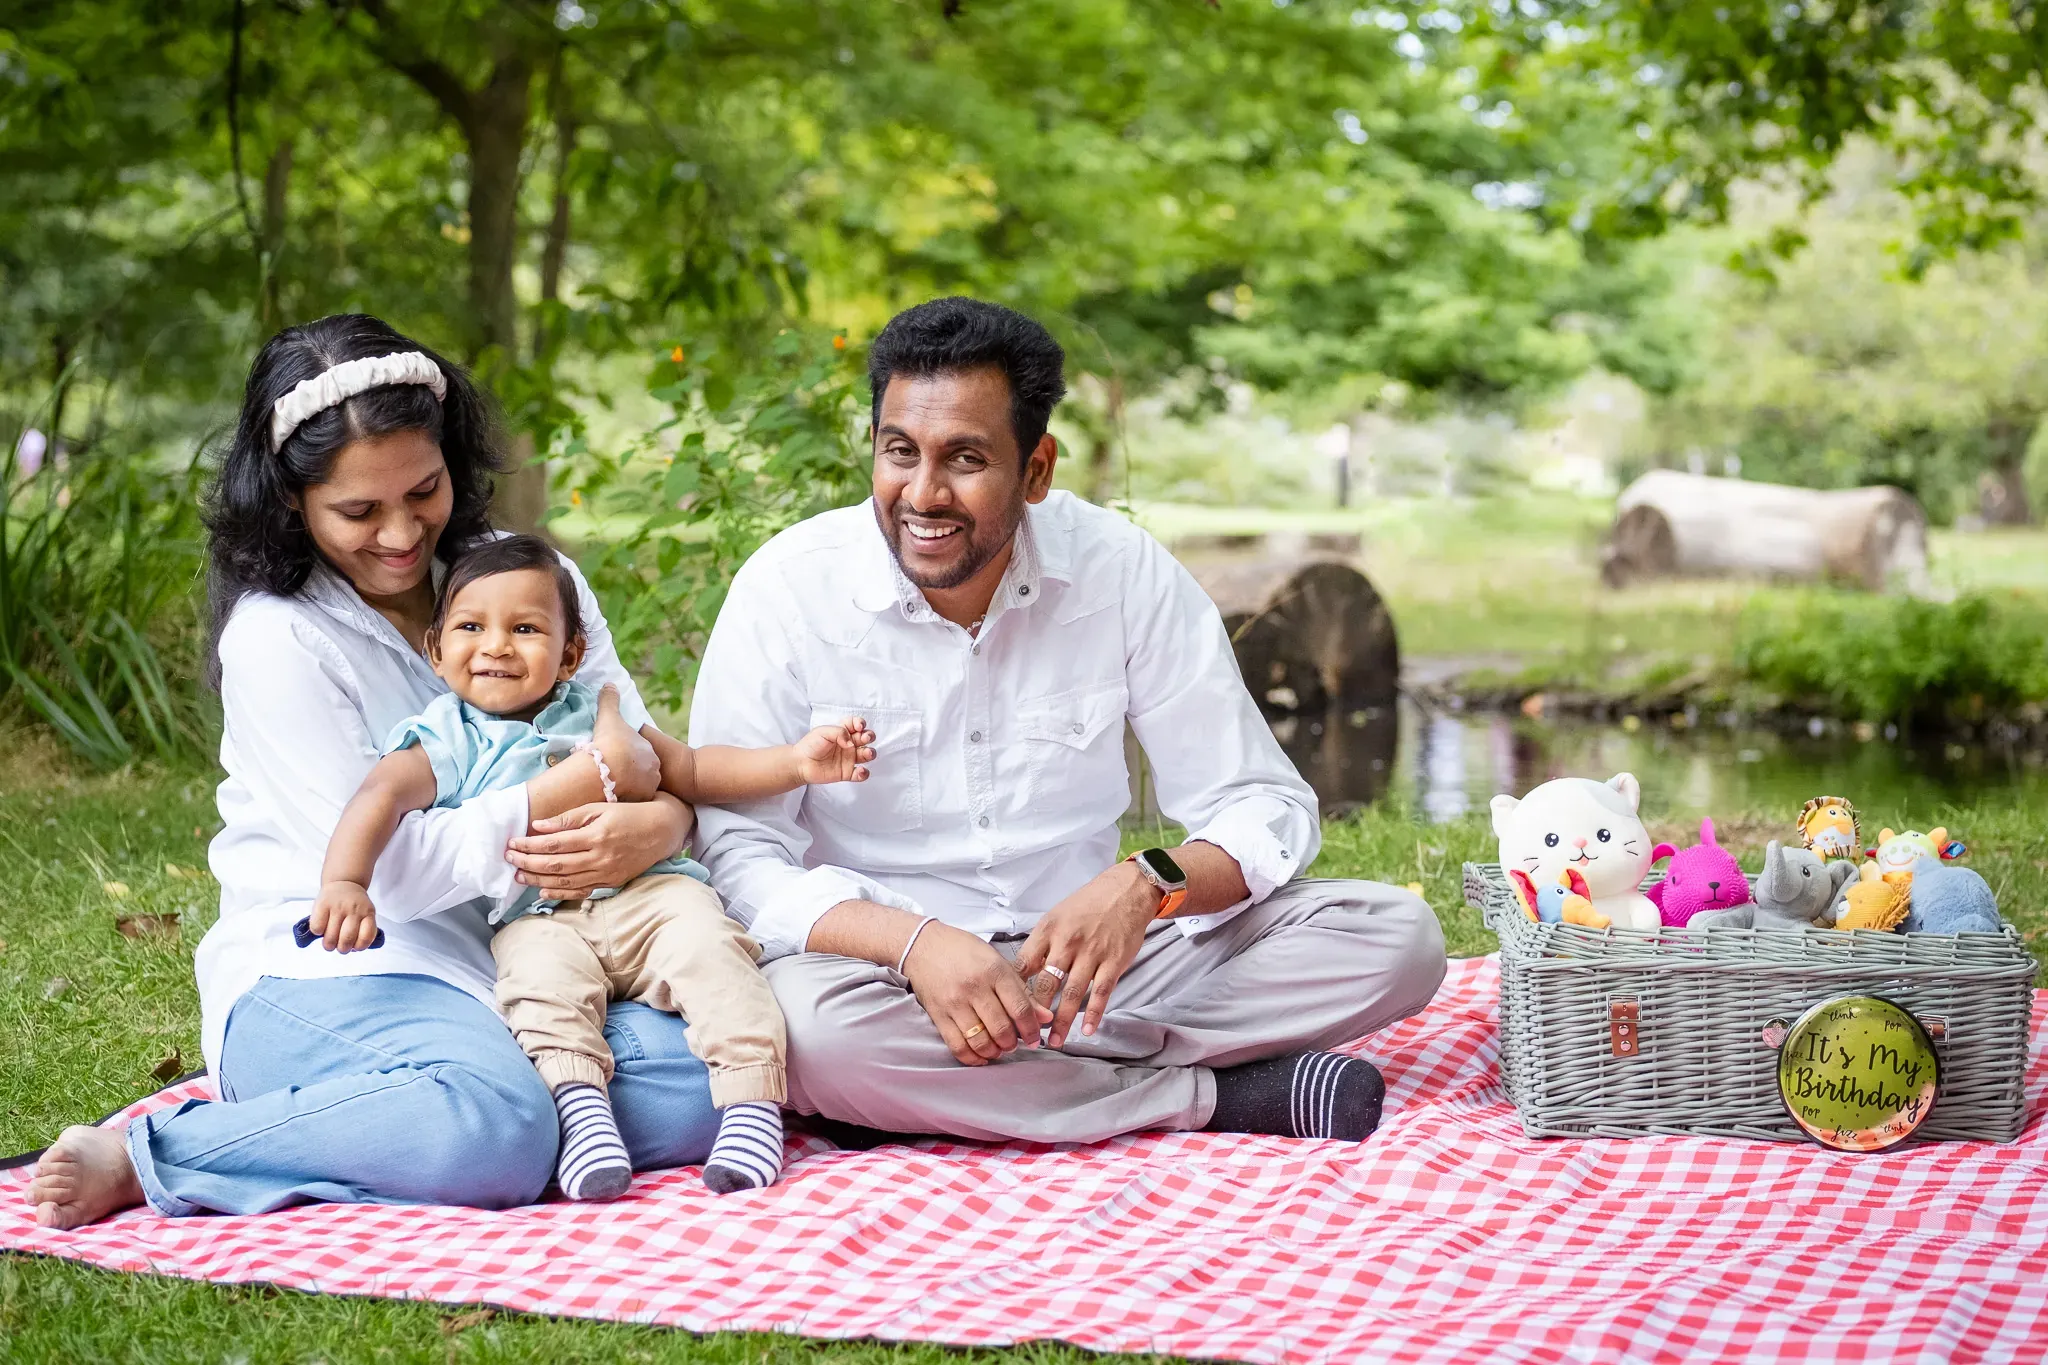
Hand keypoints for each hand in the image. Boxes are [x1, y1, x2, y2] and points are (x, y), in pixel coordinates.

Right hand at [310, 882, 380, 952]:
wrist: (343, 882)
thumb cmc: (354, 904)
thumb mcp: (366, 913)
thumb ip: (363, 929)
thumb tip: (352, 948)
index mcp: (368, 913)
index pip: (366, 937)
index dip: (359, 947)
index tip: (354, 946)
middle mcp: (354, 909)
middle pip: (346, 940)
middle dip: (342, 949)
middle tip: (339, 946)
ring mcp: (338, 907)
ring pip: (331, 937)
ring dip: (329, 944)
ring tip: (329, 941)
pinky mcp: (322, 905)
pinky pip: (317, 928)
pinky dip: (318, 932)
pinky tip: (322, 928)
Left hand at [506, 796, 691, 900]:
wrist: (661, 832)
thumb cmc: (628, 815)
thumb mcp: (599, 808)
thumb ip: (568, 818)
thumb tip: (538, 826)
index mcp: (596, 835)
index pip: (554, 843)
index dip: (529, 845)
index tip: (512, 843)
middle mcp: (600, 857)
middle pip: (555, 864)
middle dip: (528, 862)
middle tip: (509, 859)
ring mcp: (605, 873)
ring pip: (565, 881)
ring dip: (538, 879)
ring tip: (519, 875)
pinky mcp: (610, 882)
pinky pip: (581, 890)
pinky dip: (560, 893)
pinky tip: (543, 890)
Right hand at [591, 683, 659, 801]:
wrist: (606, 771)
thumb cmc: (610, 743)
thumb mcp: (610, 717)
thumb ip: (610, 700)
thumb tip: (609, 683)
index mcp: (649, 752)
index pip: (639, 754)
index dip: (626, 756)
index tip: (614, 758)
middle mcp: (653, 771)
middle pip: (640, 773)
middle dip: (628, 774)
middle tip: (610, 775)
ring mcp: (647, 789)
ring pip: (636, 790)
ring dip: (626, 790)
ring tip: (608, 789)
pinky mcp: (638, 804)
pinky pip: (630, 803)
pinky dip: (622, 802)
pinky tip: (609, 801)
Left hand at [794, 715, 874, 785]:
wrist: (800, 763)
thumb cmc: (810, 745)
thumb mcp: (823, 732)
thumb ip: (840, 733)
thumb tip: (851, 743)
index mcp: (842, 732)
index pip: (856, 724)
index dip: (861, 723)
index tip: (859, 726)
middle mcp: (848, 744)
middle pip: (865, 738)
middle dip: (869, 736)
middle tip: (864, 738)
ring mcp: (849, 758)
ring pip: (867, 755)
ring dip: (870, 753)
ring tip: (866, 753)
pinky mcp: (847, 772)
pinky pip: (860, 774)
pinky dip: (864, 773)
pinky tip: (860, 771)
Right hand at [902, 921, 1051, 1065]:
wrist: (923, 946)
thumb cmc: (963, 951)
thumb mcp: (997, 962)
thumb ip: (1022, 991)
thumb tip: (1045, 1016)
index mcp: (994, 971)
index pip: (1020, 1008)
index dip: (1031, 1029)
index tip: (1036, 1038)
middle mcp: (974, 987)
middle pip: (1001, 1028)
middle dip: (1013, 1043)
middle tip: (1016, 1043)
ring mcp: (954, 1003)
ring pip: (980, 1040)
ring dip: (994, 1051)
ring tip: (999, 1049)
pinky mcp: (938, 1015)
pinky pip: (957, 1045)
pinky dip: (972, 1057)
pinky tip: (980, 1056)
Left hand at [1014, 862, 1158, 1047]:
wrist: (1125, 892)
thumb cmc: (1087, 905)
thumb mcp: (1056, 916)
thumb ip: (1040, 945)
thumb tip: (1022, 973)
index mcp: (1048, 930)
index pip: (1024, 965)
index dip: (1015, 990)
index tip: (1009, 1010)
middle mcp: (1068, 942)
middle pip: (1047, 983)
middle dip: (1036, 1011)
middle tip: (1028, 1034)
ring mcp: (1092, 953)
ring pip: (1073, 993)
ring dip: (1062, 1020)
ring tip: (1054, 1041)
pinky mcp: (1114, 962)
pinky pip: (1102, 992)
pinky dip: (1093, 1014)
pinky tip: (1086, 1030)